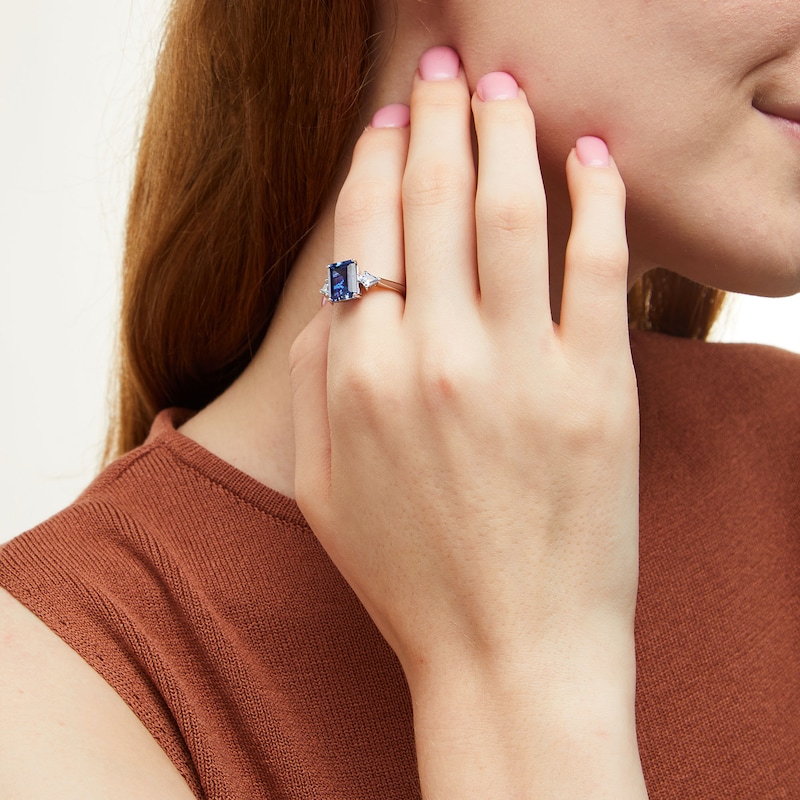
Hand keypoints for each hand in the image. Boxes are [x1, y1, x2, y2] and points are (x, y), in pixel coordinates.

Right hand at [290, 47, 644, 797]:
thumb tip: (335, 299)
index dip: (375, 159)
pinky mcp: (599, 392)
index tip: (389, 120)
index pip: (362, 229)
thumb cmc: (411, 579)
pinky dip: (595, 196)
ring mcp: (520, 372)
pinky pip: (598, 265)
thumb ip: (315, 382)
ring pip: (509, 210)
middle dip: (438, 115)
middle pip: (431, 197)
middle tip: (448, 66)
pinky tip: (588, 152)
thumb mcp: (321, 488)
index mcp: (358, 378)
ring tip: (507, 85)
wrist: (511, 654)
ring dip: (506, 131)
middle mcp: (432, 360)